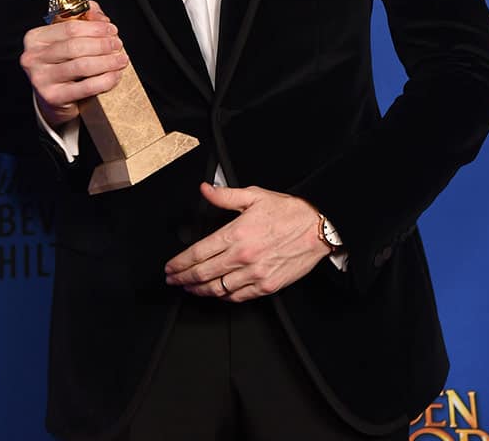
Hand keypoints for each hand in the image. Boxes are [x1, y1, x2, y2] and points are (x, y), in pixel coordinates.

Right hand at [20, 0, 128, 127]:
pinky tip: (115, 76)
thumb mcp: (68, 39)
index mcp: (36, 37)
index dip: (95, 28)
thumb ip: (85, 19)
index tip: (112, 30)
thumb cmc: (61, 64)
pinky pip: (86, 87)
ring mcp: (41, 78)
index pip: (69, 27)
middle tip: (118, 45)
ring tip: (121, 59)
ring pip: (82, 66)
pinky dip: (105, 80)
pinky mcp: (53, 97)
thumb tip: (101, 17)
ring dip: (107, 61)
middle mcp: (33, 57)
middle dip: (102, 44)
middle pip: (76, 46)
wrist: (52, 97)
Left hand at [164, 182, 329, 302]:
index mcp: (236, 233)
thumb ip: (225, 195)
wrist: (317, 228)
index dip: (180, 263)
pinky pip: (238, 297)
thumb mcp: (254, 195)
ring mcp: (255, 274)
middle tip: (173, 280)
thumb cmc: (288, 211)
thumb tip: (205, 190)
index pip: (198, 253)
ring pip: (218, 289)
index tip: (171, 267)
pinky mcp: (267, 286)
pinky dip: (223, 297)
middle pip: (203, 274)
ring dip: (199, 290)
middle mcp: (243, 256)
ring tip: (190, 288)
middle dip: (183, 279)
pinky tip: (217, 293)